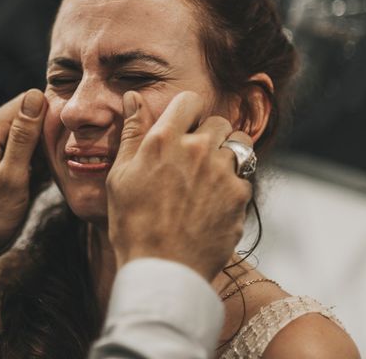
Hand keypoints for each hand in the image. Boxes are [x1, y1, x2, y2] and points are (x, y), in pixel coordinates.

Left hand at [0, 89, 47, 271]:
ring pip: (14, 131)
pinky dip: (21, 156)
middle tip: (55, 158)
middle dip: (41, 132)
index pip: (24, 102)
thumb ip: (23, 136)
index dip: (47, 115)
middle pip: (19, 115)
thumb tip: (34, 96)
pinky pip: (5, 145)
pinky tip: (28, 175)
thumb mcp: (13, 177)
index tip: (64, 136)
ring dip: (32, 147)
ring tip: (42, 171)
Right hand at [106, 91, 252, 280]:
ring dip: (225, 156)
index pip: (189, 100)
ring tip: (208, 179)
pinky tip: (213, 204)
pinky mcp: (240, 195)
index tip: (183, 126)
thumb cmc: (133, 224)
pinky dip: (233, 185)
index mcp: (164, 140)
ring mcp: (222, 171)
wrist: (162, 269)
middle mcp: (197, 149)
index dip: (187, 111)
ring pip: (238, 146)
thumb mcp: (121, 175)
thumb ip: (132, 132)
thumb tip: (133, 96)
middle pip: (218, 121)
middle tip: (192, 159)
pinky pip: (244, 177)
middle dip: (208, 134)